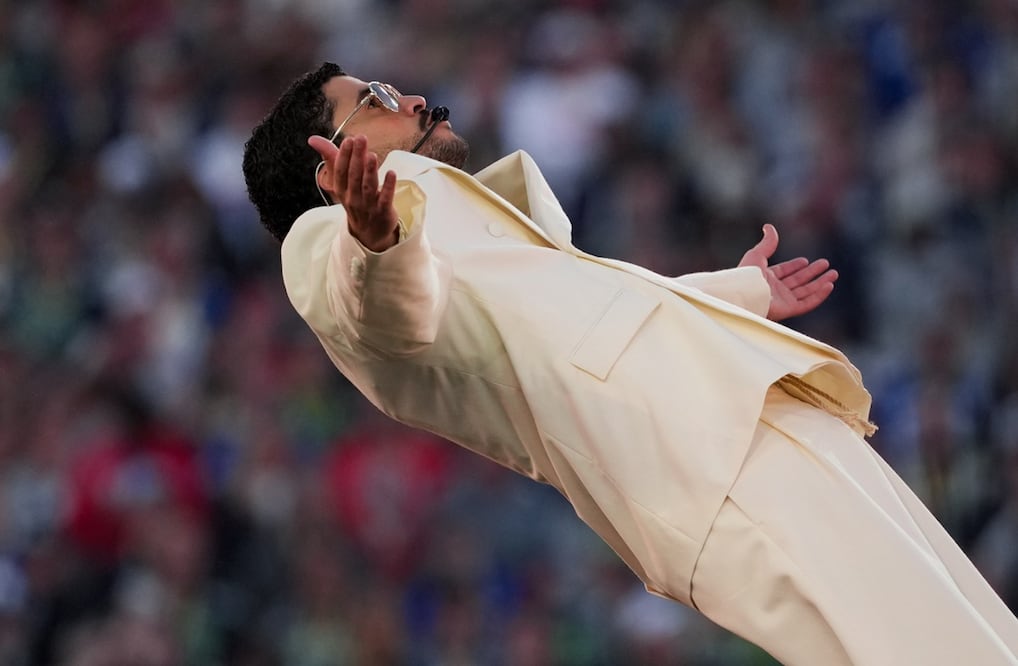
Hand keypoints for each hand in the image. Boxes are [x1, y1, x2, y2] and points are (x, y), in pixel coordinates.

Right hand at [309, 134, 398, 251]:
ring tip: (372, 155)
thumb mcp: (341, 181)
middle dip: (357, 157)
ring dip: (370, 170)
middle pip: (354, 176)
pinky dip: (388, 186)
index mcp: (341, 189)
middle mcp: (353, 198)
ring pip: (368, 187)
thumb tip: (313, 139)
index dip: (343, 156)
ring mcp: (368, 206)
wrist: (369, 231)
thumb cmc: (354, 199)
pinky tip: (391, 173)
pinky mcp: (383, 211)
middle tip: (361, 139)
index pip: (340, 171)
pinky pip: (385, 199)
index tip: (348, 140)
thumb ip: (331, 157)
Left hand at [738, 224, 837, 320]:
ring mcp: (782, 300)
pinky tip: (829, 285)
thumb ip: (767, 243)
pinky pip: (807, 303)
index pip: (783, 272)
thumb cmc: (747, 276)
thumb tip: (769, 226)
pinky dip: (819, 295)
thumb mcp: (757, 255)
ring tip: (834, 274)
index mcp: (765, 278)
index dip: (794, 266)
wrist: (745, 296)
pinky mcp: (788, 309)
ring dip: (820, 283)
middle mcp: (774, 290)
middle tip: (826, 264)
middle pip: (797, 281)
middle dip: (812, 273)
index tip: (805, 261)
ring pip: (806, 292)